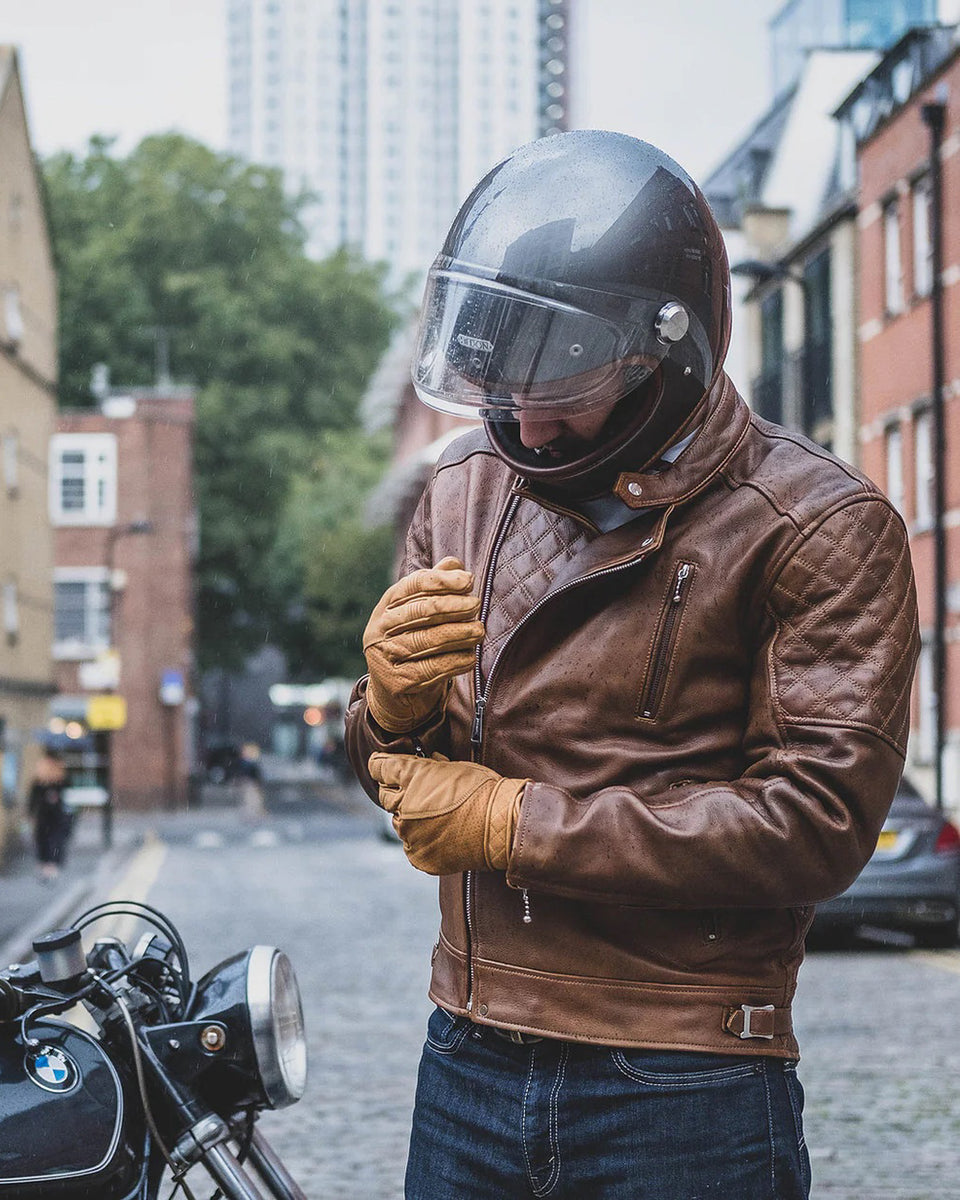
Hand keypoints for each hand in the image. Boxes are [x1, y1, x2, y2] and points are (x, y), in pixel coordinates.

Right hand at [362, 557, 483, 732]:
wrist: (393, 687)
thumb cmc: (412, 638)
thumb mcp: (418, 610)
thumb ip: (435, 585)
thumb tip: (454, 563)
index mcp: (387, 605)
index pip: (414, 585)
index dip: (443, 581)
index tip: (468, 581)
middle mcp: (381, 628)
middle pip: (422, 611)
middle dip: (454, 606)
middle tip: (476, 605)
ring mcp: (386, 656)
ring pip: (428, 640)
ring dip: (460, 633)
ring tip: (479, 631)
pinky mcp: (398, 681)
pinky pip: (433, 668)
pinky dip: (456, 661)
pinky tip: (471, 656)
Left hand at [369, 753, 527, 874]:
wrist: (501, 826)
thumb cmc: (483, 791)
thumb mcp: (457, 767)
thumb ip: (434, 765)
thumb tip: (429, 760)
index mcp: (412, 777)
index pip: (379, 767)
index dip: (382, 766)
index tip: (384, 766)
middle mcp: (404, 805)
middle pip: (385, 796)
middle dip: (398, 793)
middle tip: (418, 794)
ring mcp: (410, 833)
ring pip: (399, 823)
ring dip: (411, 819)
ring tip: (438, 819)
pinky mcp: (418, 855)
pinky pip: (412, 846)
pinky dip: (422, 841)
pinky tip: (442, 835)